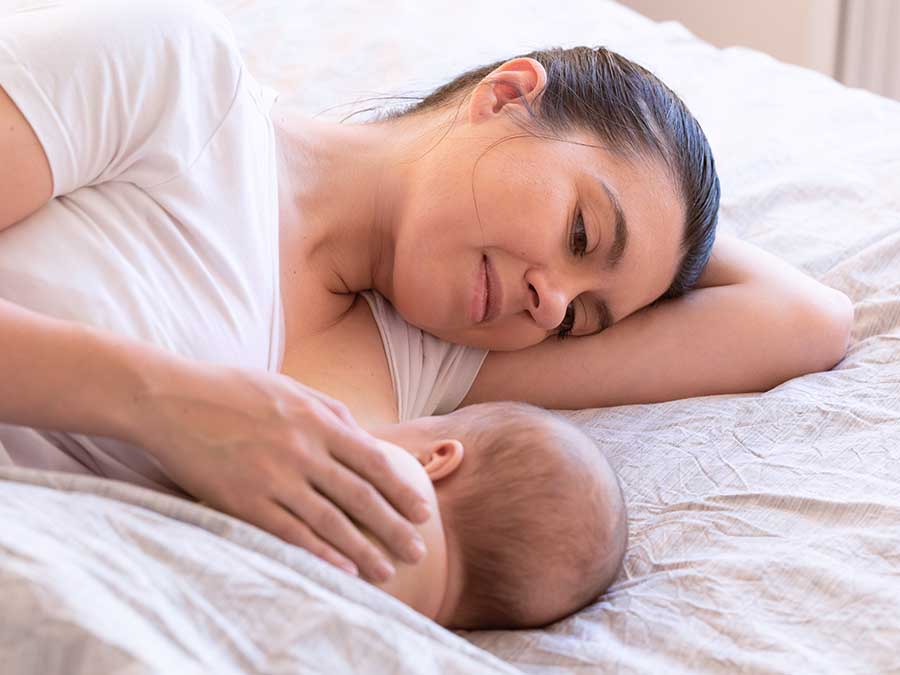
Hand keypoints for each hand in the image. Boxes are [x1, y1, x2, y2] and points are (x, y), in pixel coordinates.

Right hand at [132, 362, 430, 581]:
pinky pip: (290, 533)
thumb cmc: (233, 391)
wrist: (172, 400)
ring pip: (330, 521)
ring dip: (362, 550)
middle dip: (394, 527)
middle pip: (360, 496)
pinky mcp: (244, 501)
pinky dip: (319, 553)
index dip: (401, 490)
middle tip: (417, 552)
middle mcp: (302, 450)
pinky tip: (341, 570)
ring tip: (386, 571)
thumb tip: (365, 436)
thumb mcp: (290, 387)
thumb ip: (331, 411)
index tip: (422, 511)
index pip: (373, 462)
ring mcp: (273, 478)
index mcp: (317, 421)